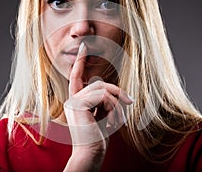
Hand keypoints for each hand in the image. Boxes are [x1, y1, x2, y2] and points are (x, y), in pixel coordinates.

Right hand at [64, 42, 132, 170]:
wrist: (91, 154)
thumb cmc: (97, 137)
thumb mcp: (103, 115)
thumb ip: (104, 101)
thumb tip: (115, 91)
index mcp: (77, 101)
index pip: (77, 77)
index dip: (80, 61)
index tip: (84, 47)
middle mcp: (72, 100)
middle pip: (98, 83)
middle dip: (116, 92)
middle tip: (129, 102)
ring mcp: (73, 102)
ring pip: (102, 89)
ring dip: (115, 104)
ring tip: (118, 120)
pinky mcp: (78, 105)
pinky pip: (102, 96)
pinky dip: (112, 108)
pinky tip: (111, 122)